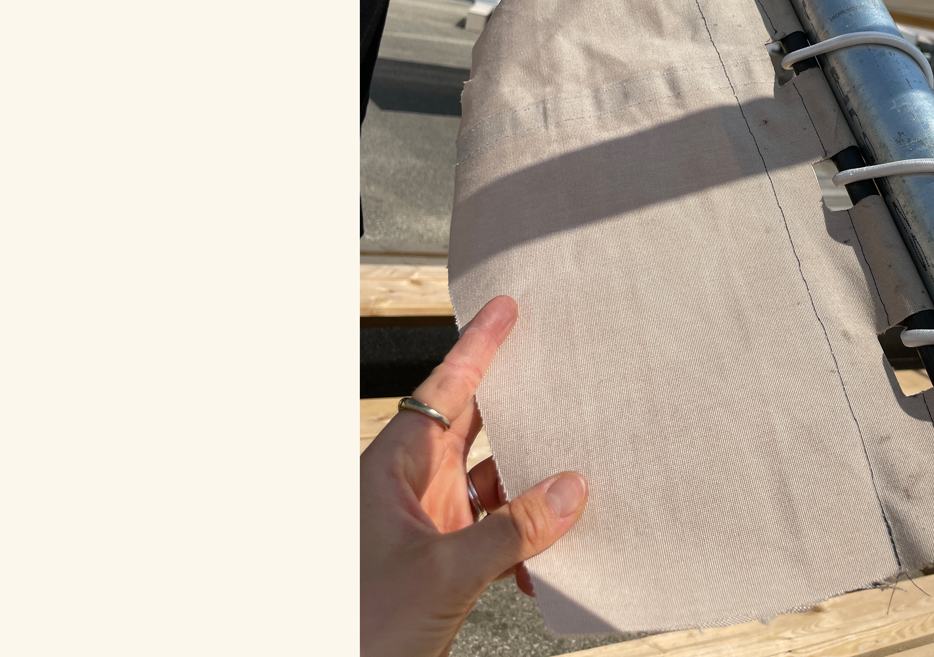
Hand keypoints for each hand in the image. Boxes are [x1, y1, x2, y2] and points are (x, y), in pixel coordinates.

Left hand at [361, 296, 589, 656]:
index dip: (478, 347)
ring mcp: (428, 525)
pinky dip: (526, 542)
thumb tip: (570, 490)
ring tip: (574, 486)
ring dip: (532, 490)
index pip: (443, 390)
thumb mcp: (442, 572)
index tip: (505, 310)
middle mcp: (410, 488)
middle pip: (473, 429)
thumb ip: (511, 530)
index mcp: (392, 468)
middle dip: (519, 408)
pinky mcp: (443, 563)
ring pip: (493, 486)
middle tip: (561, 376)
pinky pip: (496, 534)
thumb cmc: (359, 625)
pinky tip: (549, 560)